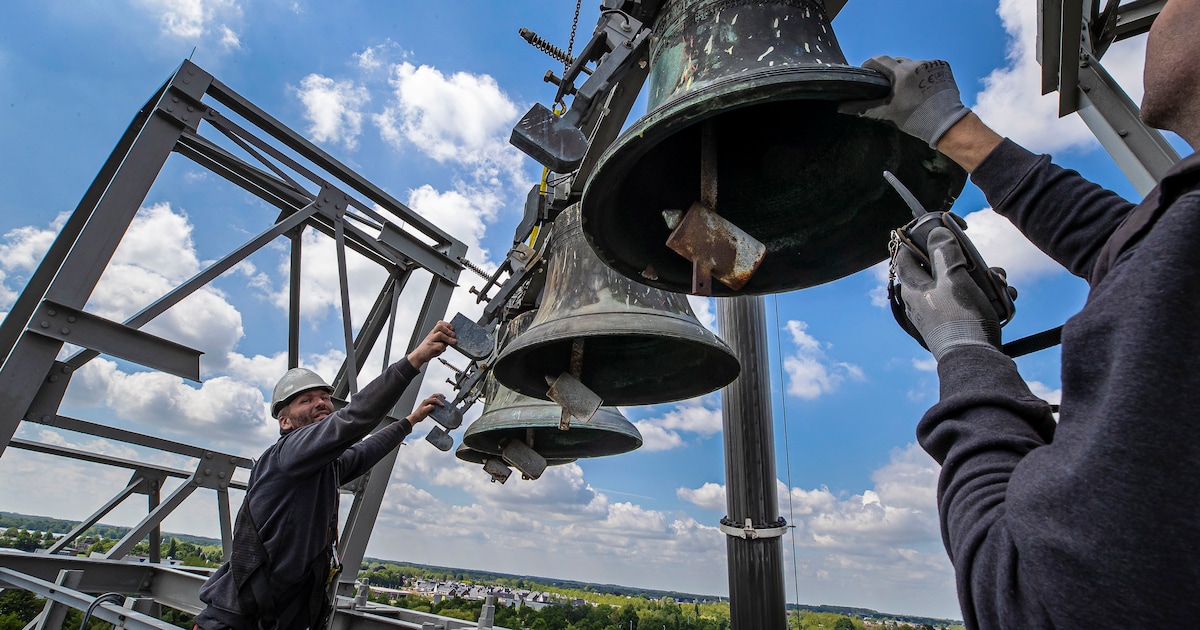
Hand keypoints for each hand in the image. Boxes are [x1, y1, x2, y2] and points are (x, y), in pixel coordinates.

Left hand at [406, 394, 445, 424]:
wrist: (415, 417)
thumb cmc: (418, 414)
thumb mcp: (424, 411)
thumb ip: (429, 407)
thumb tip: (433, 406)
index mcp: (426, 401)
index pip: (434, 400)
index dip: (439, 402)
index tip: (442, 405)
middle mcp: (427, 401)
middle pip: (434, 396)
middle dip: (440, 396)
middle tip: (444, 397)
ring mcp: (427, 404)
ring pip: (434, 398)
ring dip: (439, 398)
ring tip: (443, 400)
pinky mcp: (428, 407)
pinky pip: (434, 403)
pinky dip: (437, 403)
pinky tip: (439, 406)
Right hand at [407, 321, 455, 367]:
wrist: (419, 355)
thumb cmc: (428, 349)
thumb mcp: (438, 342)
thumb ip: (444, 339)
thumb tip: (453, 338)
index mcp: (433, 332)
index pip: (440, 323)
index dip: (447, 325)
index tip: (452, 328)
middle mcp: (432, 335)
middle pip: (439, 326)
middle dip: (448, 330)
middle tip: (453, 335)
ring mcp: (431, 340)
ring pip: (440, 334)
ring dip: (448, 338)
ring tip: (452, 342)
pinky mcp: (431, 347)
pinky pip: (440, 346)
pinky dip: (443, 348)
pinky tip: (442, 350)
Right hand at [839, 56, 970, 147]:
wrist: (946, 123)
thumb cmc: (915, 118)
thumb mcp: (887, 112)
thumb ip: (864, 108)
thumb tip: (841, 108)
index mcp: (901, 72)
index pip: (879, 60)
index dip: (871, 65)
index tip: (867, 72)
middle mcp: (916, 64)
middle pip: (897, 62)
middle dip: (891, 71)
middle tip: (888, 85)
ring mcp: (932, 64)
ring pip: (913, 64)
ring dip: (908, 73)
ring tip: (908, 89)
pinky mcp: (943, 67)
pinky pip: (928, 67)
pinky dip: (923, 75)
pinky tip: (923, 88)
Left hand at [895, 227, 1000, 360]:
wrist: (975, 360)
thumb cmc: (960, 317)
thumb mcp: (953, 277)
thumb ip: (944, 251)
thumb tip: (935, 233)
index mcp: (912, 288)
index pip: (905, 255)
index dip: (917, 238)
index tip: (936, 230)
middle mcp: (923, 300)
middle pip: (940, 267)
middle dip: (965, 260)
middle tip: (981, 262)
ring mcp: (940, 312)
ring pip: (961, 283)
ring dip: (983, 278)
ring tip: (1000, 282)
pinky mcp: (958, 323)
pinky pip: (972, 301)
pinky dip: (989, 296)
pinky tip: (1005, 297)